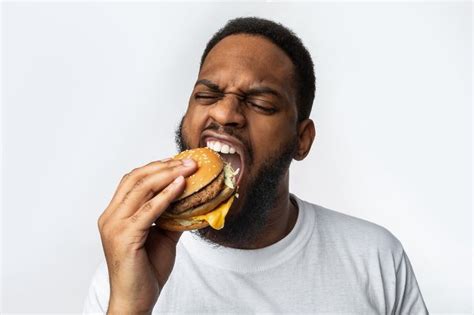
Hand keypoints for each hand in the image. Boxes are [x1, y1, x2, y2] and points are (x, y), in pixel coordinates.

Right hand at [98, 158, 196, 313]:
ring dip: (167, 175)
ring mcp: (115, 226)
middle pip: (136, 178)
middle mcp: (111, 216)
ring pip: (141, 189)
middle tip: (188, 161)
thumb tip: (192, 199)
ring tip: (188, 168)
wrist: (136, 300)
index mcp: (115, 214)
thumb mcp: (163, 237)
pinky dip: (166, 195)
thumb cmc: (146, 270)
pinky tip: (181, 186)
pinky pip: (149, 210)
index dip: (156, 166)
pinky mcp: (125, 237)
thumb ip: (172, 216)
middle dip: (164, 166)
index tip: (178, 160)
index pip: (133, 180)